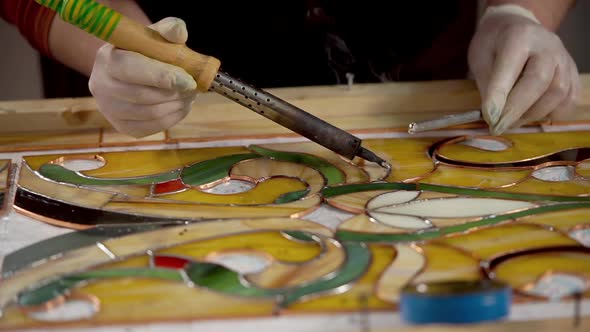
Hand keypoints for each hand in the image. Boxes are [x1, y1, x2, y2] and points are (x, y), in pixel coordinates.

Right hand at [89, 17, 196, 137]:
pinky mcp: (122, 127)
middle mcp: (101, 86)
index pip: (132, 70)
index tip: (189, 81)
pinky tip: (180, 106)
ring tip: (189, 95)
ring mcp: (109, 110)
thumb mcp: (155, 35)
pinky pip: (154, 127)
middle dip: (175, 93)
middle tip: (194, 88)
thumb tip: (179, 32)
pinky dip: (173, 117)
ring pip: (151, 114)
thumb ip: (168, 30)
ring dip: (177, 106)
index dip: (163, 77)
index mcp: (107, 59)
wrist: (131, 70)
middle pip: (144, 96)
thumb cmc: (145, 51)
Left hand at [468, 5, 579, 134]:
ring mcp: (564, 59)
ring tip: (512, 119)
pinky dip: (551, 113)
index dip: (500, 95)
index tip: (490, 118)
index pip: (511, 68)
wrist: (516, 28)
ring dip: (533, 113)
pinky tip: (532, 113)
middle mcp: (548, 45)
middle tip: (499, 126)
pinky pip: (569, 100)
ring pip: (558, 93)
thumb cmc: (494, 45)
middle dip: (517, 110)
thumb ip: (487, 84)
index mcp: (519, 36)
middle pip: (539, 81)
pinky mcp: (573, 73)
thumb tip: (493, 115)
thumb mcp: (480, 58)